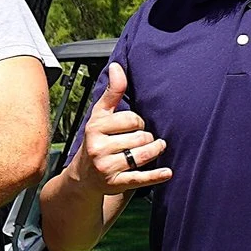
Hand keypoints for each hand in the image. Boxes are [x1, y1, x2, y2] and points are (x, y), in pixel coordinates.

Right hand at [72, 63, 172, 194]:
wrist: (83, 176)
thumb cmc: (96, 140)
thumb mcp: (100, 115)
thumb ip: (112, 92)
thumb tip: (117, 66)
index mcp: (95, 128)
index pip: (131, 119)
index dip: (138, 121)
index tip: (134, 126)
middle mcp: (98, 148)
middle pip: (140, 137)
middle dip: (146, 137)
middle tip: (139, 140)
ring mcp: (106, 167)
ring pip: (143, 155)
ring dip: (155, 150)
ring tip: (155, 148)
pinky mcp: (116, 183)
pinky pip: (140, 178)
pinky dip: (155, 175)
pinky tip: (167, 172)